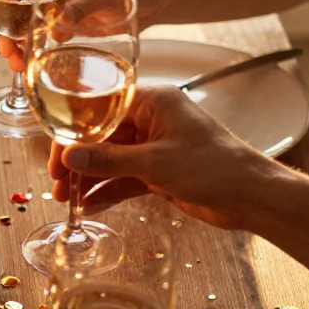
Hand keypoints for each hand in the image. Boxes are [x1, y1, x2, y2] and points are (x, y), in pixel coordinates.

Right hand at [0, 0, 169, 71]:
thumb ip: (83, 7)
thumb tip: (57, 28)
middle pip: (10, 3)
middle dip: (0, 28)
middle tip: (3, 48)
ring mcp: (53, 3)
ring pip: (20, 23)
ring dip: (12, 43)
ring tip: (15, 63)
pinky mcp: (62, 22)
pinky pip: (37, 35)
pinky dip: (29, 50)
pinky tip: (25, 65)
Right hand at [46, 85, 277, 229]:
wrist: (251, 197)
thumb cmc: (212, 167)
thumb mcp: (155, 163)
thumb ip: (108, 161)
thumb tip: (68, 157)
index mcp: (152, 102)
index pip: (99, 109)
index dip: (73, 132)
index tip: (56, 156)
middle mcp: (151, 120)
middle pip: (101, 136)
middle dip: (77, 161)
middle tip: (57, 183)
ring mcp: (154, 146)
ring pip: (110, 160)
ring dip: (89, 179)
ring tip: (66, 200)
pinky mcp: (159, 171)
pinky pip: (124, 178)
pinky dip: (107, 191)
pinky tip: (88, 207)